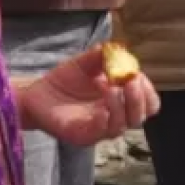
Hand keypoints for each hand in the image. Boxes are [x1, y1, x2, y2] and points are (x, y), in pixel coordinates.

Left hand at [20, 47, 161, 145]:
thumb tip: (117, 48)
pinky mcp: (82, 136)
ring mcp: (99, 129)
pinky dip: (105, 119)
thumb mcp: (84, 63)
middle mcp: (113, 117)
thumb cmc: (63, 80)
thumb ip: (101, 55)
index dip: (148, 91)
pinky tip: (99, 107)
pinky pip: (101, 133)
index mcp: (120, 100)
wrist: (36, 94)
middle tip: (129, 81)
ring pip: (123, 125)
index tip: (136, 74)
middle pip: (140, 116)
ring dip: (120, 104)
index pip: (148, 104)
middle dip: (139, 98)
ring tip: (108, 86)